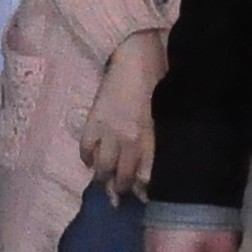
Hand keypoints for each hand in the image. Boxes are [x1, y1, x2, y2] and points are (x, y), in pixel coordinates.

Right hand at [77, 31, 165, 195]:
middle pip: (123, 177)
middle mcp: (130, 140)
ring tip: (104, 182)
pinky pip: (85, 148)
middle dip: (122, 190)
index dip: (144, 191)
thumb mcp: (166, 111)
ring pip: (102, 168)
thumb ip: (158, 136)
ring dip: (103, 179)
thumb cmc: (159, 79)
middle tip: (121, 195)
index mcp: (151, 137)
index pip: (146, 176)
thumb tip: (154, 157)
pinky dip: (87, 157)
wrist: (136, 54)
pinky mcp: (93, 121)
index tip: (144, 197)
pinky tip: (90, 160)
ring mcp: (109, 131)